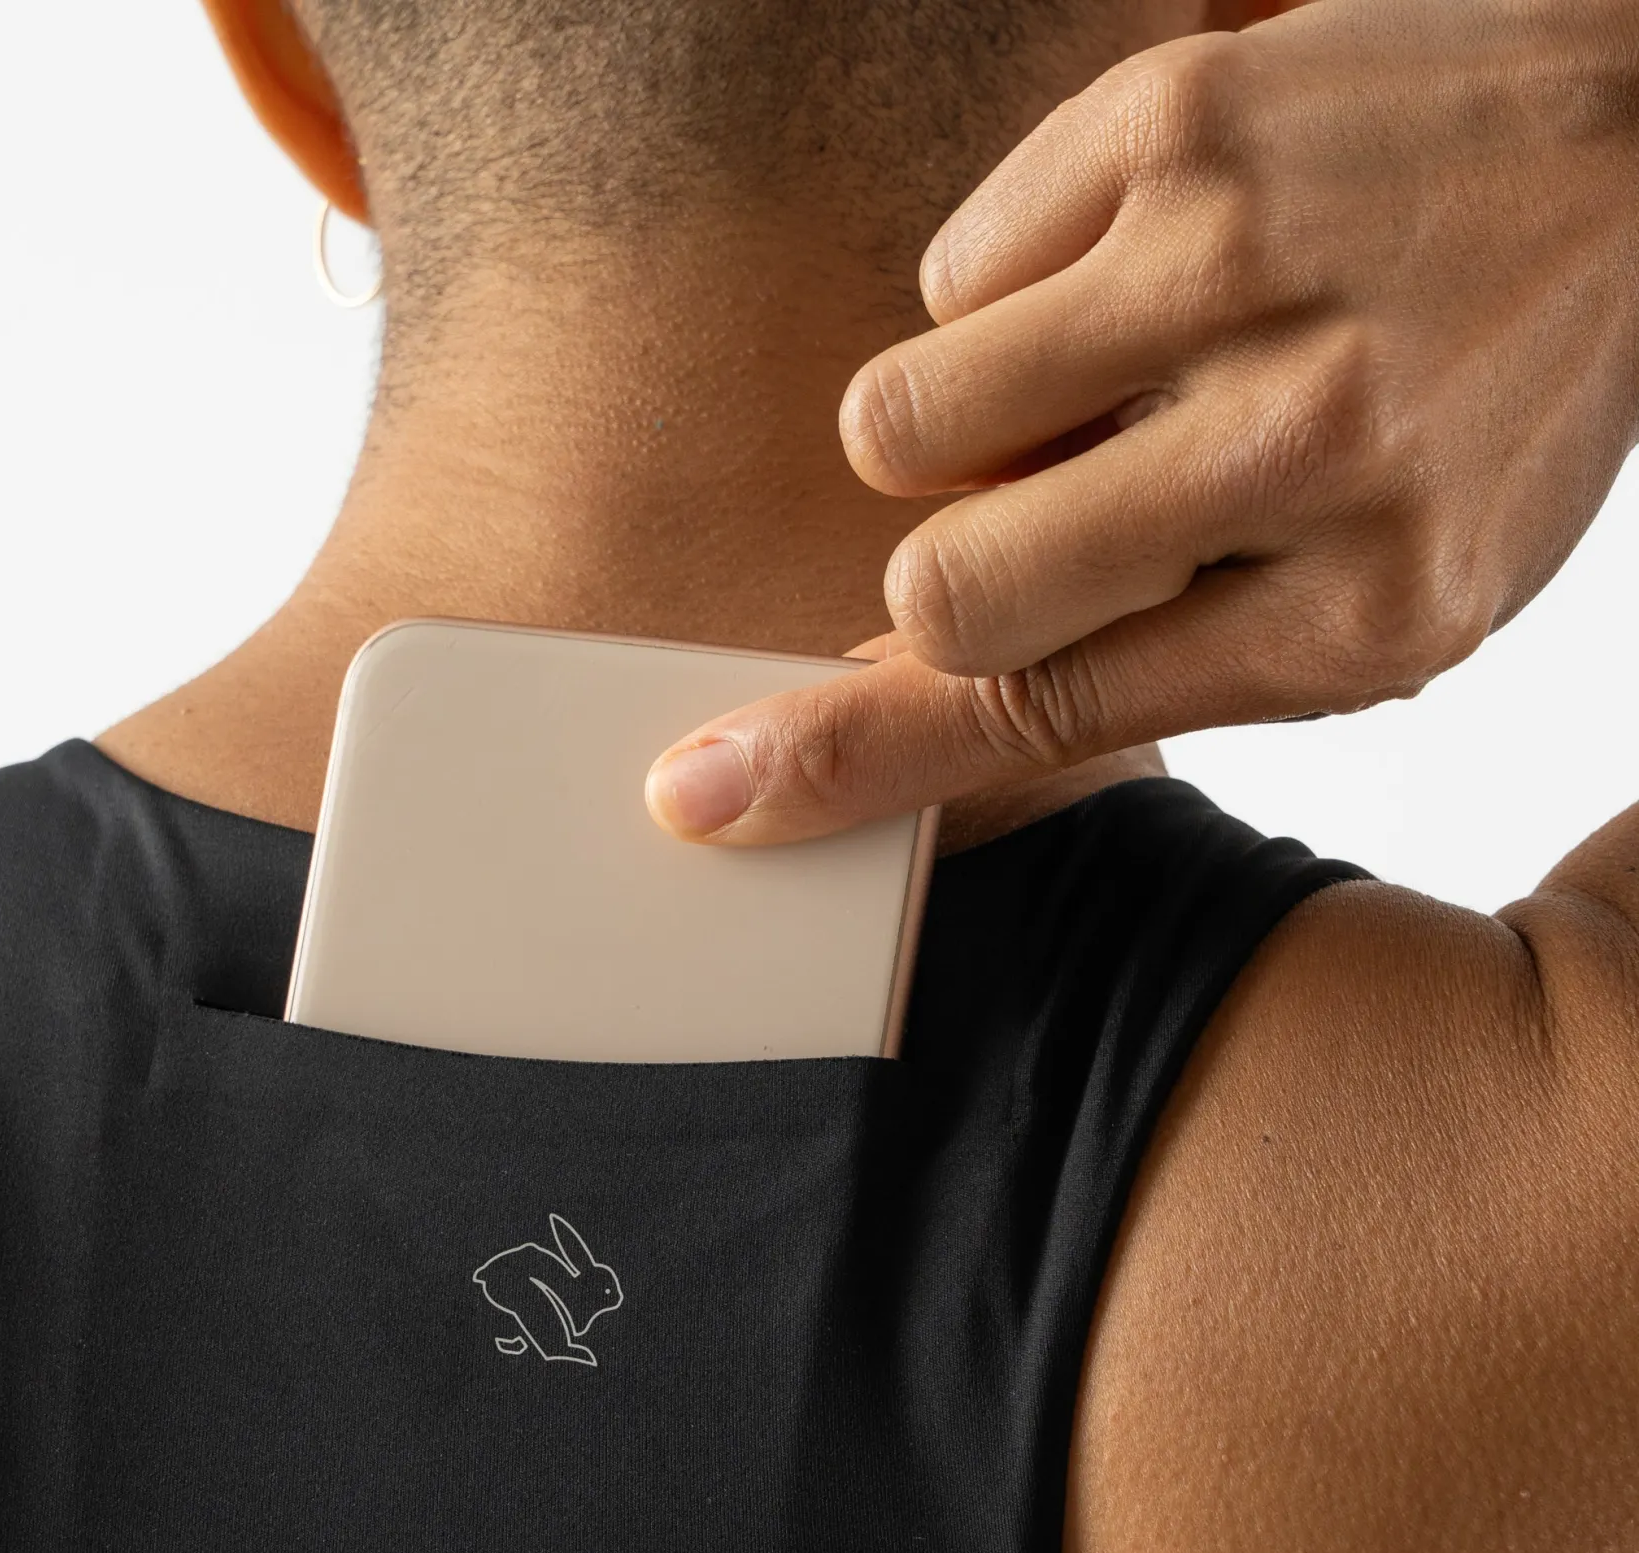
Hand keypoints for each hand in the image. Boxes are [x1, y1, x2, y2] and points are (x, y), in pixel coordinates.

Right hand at [646, 0, 1638, 843]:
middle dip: (948, 567)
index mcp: (1364, 613)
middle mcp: (1309, 442)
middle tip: (1045, 518)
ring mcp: (1240, 267)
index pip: (1038, 715)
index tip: (706, 793)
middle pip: (945, 580)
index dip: (852, 758)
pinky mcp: (1181, 121)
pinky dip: (1010, 290)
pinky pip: (951, 267)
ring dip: (958, 430)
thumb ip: (1149, 676)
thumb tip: (871, 724)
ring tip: (1101, 388)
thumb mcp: (1381, 604)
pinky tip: (1141, 272)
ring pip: (903, 416)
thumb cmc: (1484, 411)